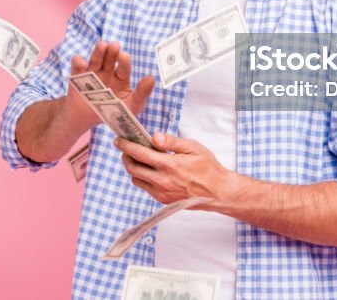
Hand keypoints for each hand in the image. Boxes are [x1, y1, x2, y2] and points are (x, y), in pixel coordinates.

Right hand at [65, 41, 154, 128]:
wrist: (87, 120)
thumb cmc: (113, 112)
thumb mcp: (132, 106)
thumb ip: (142, 93)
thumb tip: (151, 78)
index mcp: (121, 77)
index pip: (124, 67)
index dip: (124, 61)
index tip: (123, 56)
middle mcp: (107, 71)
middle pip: (110, 58)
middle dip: (112, 51)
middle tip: (114, 45)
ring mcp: (92, 73)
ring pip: (96, 59)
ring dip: (98, 52)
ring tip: (102, 45)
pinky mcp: (77, 76)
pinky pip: (77, 66)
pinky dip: (78, 62)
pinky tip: (81, 62)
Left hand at [114, 132, 235, 206]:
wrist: (218, 192)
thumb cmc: (208, 168)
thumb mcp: (193, 148)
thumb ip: (172, 141)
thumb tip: (155, 136)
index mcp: (169, 165)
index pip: (139, 154)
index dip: (126, 146)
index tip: (118, 140)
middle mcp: (162, 181)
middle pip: (132, 168)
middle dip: (126, 156)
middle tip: (126, 148)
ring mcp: (161, 193)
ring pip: (136, 179)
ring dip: (133, 168)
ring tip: (139, 159)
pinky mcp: (163, 200)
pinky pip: (146, 188)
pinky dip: (143, 178)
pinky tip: (151, 170)